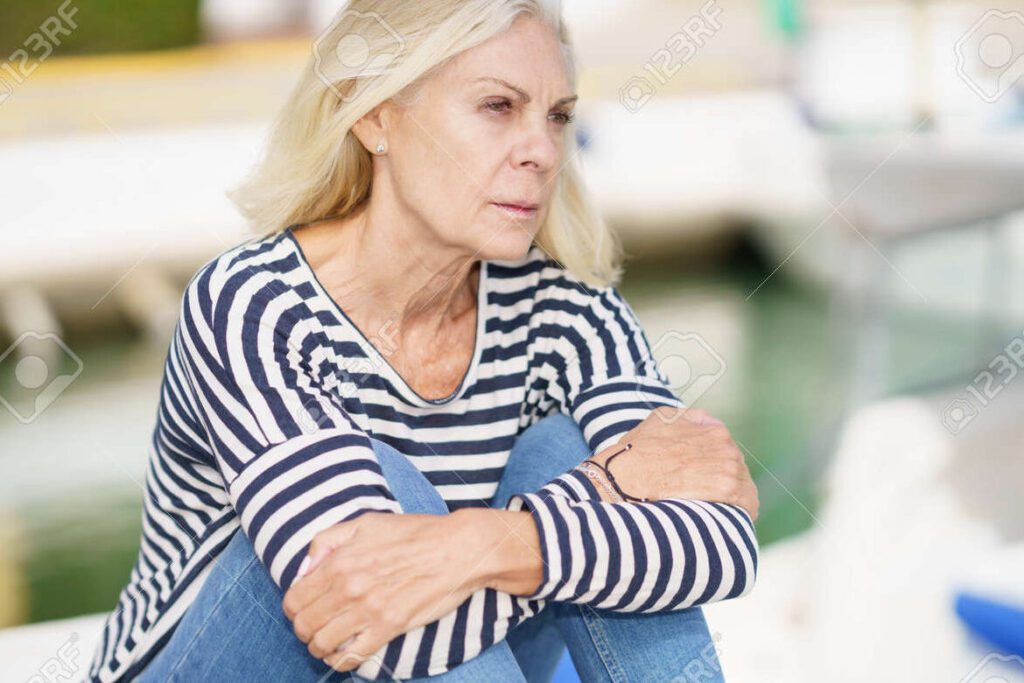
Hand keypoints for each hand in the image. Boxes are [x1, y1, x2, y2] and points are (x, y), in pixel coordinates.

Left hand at [282, 511, 483, 672]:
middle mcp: (349, 587)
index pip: (294, 598)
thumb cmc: (414, 532)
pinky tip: (346, 654)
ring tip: (328, 642)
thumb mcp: (365, 523)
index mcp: (340, 561)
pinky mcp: (391, 626)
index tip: (304, 608)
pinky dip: (343, 661)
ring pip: (322, 644)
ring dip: (320, 647)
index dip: (294, 608)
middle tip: (315, 627)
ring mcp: (370, 609)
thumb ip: (328, 541)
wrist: (458, 548)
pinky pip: (353, 656)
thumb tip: (305, 569)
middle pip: (304, 625)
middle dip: (304, 629)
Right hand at [589, 406, 759, 519]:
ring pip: (744, 489)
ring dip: (734, 502)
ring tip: (717, 515)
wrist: (624, 479)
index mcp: (713, 429)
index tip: (705, 480)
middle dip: (725, 484)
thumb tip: (704, 422)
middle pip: (737, 470)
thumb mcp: (660, 419)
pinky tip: (729, 523)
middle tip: (706, 500)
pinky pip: (748, 505)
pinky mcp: (728, 489)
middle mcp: (725, 444)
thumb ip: (688, 418)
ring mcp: (729, 465)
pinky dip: (742, 514)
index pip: (727, 451)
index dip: (716, 467)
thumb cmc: (636, 453)